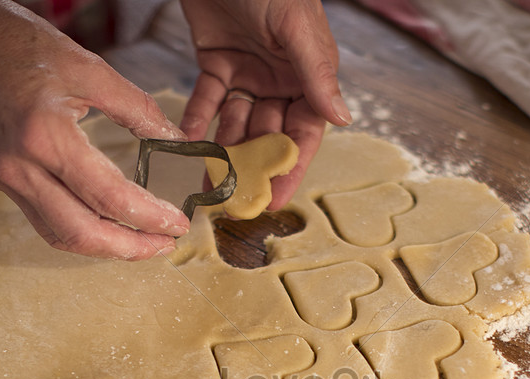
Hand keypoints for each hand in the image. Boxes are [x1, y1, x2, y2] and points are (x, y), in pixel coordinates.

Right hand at [0, 1, 191, 259]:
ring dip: (104, 248)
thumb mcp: (89, 68)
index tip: (178, 223)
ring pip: (60, 235)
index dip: (148, 217)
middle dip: (130, 248)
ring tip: (142, 243)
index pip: (107, 197)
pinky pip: (44, 220)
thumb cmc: (20, 45)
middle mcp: (20, 167)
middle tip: (166, 244)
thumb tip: (177, 140)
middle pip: (82, 233)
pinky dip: (79, 231)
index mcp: (45, 137)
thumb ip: (137, 108)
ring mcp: (5, 177)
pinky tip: (106, 227)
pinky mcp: (0, 179)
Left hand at [179, 0, 350, 209]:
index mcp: (309, 74)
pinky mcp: (216, 59)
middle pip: (267, 132)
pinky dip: (198, 118)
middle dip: (252, 166)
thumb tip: (342, 119)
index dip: (290, 165)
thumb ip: (316, 75)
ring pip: (236, 121)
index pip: (303, 130)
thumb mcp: (296, 28)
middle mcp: (281, 78)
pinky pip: (207, 97)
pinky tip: (187, 142)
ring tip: (207, 180)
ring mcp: (248, 71)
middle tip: (234, 199)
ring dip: (223, 150)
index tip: (275, 199)